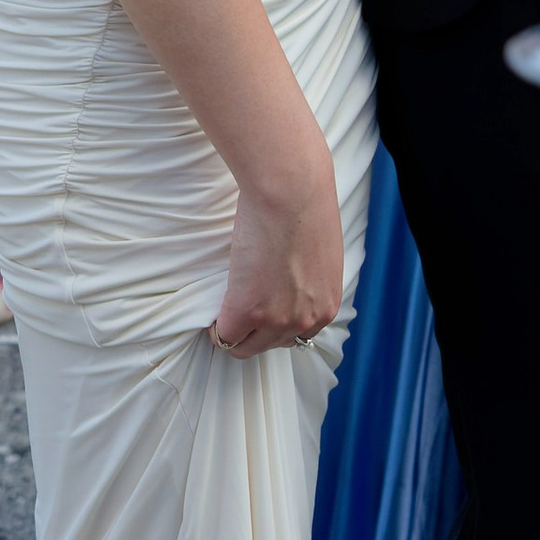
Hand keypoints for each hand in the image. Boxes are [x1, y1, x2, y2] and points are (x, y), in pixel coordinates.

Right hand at [209, 169, 344, 357]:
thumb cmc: (306, 206)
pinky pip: (224, 335)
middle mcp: (306, 320)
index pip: (296, 336)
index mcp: (327, 305)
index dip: (275, 323)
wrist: (291, 192)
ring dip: (234, 331)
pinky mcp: (248, 311)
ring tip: (224, 310)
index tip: (261, 312)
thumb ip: (308, 278)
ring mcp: (276, 319)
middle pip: (270, 345)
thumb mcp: (319, 254)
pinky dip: (216, 327)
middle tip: (238, 313)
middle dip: (254, 332)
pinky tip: (213, 312)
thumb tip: (288, 278)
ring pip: (245, 346)